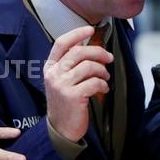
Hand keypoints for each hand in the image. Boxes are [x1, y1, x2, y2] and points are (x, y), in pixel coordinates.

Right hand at [44, 26, 113, 141]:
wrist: (61, 129)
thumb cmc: (66, 102)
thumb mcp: (63, 80)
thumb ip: (71, 64)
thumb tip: (88, 46)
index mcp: (50, 67)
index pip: (61, 43)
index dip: (76, 33)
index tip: (90, 29)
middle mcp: (53, 74)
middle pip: (79, 52)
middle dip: (99, 52)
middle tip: (109, 58)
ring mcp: (61, 85)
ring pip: (88, 66)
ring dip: (102, 70)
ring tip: (105, 77)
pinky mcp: (72, 96)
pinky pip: (94, 82)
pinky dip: (103, 84)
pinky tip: (103, 89)